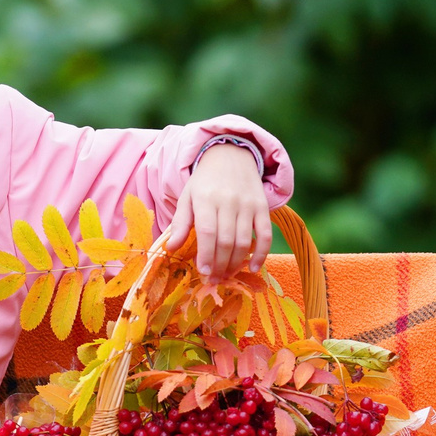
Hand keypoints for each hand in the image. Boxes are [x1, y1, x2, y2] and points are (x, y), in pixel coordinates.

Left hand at [165, 143, 272, 280]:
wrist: (231, 155)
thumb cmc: (205, 181)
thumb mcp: (187, 196)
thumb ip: (180, 223)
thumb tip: (170, 249)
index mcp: (205, 199)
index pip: (207, 232)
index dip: (206, 255)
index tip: (203, 272)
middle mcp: (228, 201)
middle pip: (226, 240)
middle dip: (220, 265)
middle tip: (214, 280)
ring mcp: (248, 204)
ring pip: (244, 241)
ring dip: (236, 263)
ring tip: (227, 275)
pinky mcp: (263, 207)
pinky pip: (266, 234)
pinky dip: (262, 253)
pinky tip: (254, 267)